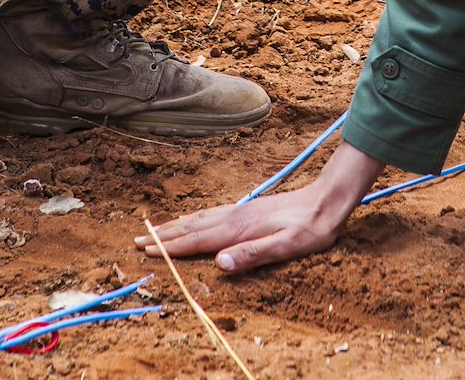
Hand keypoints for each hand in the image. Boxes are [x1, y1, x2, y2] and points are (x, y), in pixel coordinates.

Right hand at [138, 142, 381, 271]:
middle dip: (164, 235)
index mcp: (238, 229)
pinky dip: (194, 218)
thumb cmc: (310, 229)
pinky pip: (211, 213)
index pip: (198, 240)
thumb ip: (253, 255)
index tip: (146, 251)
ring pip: (199, 218)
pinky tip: (194, 220)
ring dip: (175, 225)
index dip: (171, 248)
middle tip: (137, 240)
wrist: (327, 201)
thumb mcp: (286, 247)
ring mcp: (240, 210)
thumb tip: (220, 263)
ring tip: (156, 230)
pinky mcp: (248, 209)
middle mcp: (234, 217)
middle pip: (192, 227)